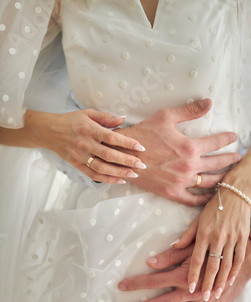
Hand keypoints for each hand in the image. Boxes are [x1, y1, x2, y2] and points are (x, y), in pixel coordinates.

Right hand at [28, 108, 146, 182]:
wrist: (49, 131)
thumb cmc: (71, 121)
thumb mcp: (88, 113)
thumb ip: (106, 117)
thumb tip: (123, 118)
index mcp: (89, 129)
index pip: (111, 137)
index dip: (127, 143)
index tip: (140, 147)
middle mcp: (85, 144)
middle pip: (109, 155)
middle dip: (127, 161)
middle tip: (141, 165)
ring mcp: (80, 156)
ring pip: (102, 168)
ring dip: (119, 172)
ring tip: (133, 175)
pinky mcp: (77, 165)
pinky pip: (93, 175)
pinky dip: (107, 179)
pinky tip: (119, 180)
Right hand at [115, 99, 241, 205]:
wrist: (124, 155)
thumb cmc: (144, 134)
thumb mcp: (166, 117)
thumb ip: (189, 111)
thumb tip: (208, 102)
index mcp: (189, 147)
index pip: (216, 143)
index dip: (227, 139)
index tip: (234, 137)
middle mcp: (189, 166)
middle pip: (218, 164)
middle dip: (231, 160)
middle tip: (239, 157)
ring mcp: (182, 182)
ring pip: (210, 183)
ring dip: (223, 178)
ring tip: (231, 175)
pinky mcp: (173, 193)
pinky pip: (194, 200)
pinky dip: (205, 199)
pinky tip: (213, 196)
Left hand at [118, 229, 250, 301]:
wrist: (246, 257)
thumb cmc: (219, 247)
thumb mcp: (195, 247)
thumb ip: (172, 256)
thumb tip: (150, 262)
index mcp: (185, 275)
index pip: (154, 281)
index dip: (137, 284)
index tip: (121, 287)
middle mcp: (192, 291)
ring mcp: (204, 301)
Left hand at [173, 185, 250, 300]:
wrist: (236, 194)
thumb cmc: (213, 208)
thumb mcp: (197, 220)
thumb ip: (186, 236)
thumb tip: (172, 246)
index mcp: (204, 233)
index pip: (197, 258)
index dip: (193, 274)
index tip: (190, 288)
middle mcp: (218, 237)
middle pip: (212, 265)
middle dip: (208, 283)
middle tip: (204, 298)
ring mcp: (232, 238)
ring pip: (226, 265)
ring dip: (221, 281)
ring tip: (217, 295)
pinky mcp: (242, 238)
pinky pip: (238, 258)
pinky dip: (235, 271)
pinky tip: (230, 281)